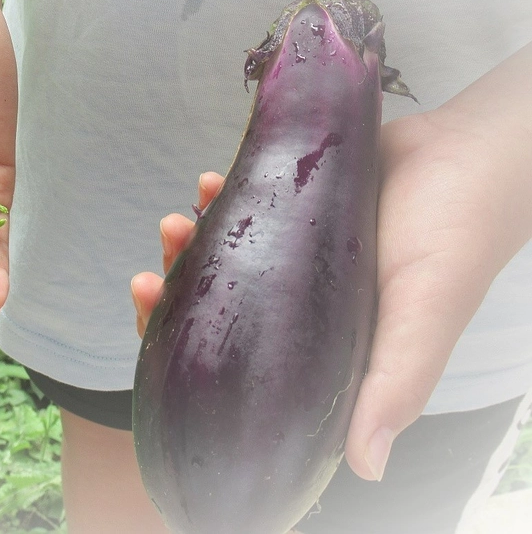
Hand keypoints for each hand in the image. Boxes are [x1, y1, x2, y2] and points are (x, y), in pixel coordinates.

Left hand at [132, 54, 531, 480]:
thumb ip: (395, 386)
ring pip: (228, 259)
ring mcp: (300, 256)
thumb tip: (364, 469)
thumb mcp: (425, 316)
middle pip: (226, 313)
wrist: (468, 150)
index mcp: (332, 346)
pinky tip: (207, 184)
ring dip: (192, 245)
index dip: (196, 362)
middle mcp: (310, 306)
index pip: (251, 370)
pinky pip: (246, 210)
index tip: (156, 335)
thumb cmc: (455, 236)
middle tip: (151, 276)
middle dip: (179, 297)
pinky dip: (219, 200)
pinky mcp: (299, 210)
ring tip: (177, 220)